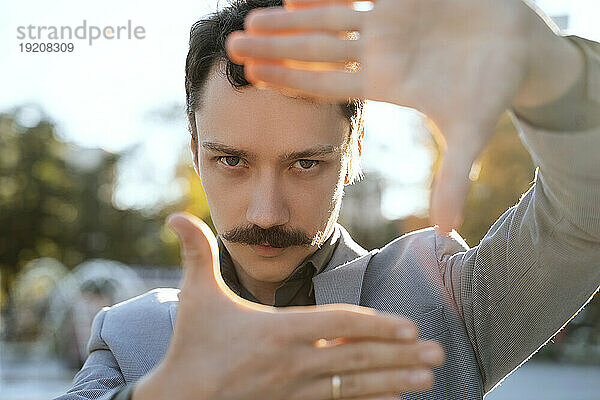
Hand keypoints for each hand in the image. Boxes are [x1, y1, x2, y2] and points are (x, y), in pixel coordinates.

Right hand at [133, 212, 444, 399]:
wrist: (178, 399)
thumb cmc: (191, 346)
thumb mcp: (195, 296)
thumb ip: (195, 253)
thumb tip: (173, 216)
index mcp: (278, 331)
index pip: (338, 326)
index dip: (377, 325)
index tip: (410, 327)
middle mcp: (293, 363)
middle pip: (358, 358)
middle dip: (401, 355)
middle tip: (439, 353)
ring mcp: (295, 392)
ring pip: (355, 385)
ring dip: (395, 379)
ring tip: (427, 378)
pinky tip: (394, 399)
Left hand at [225, 0, 564, 230]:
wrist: (519, 48)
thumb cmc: (493, 89)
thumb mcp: (471, 133)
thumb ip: (454, 179)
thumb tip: (447, 233)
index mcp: (383, 84)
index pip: (326, 84)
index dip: (289, 81)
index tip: (252, 79)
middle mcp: (378, 53)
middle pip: (315, 52)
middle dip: (275, 48)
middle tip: (231, 46)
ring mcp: (387, 23)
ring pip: (328, 18)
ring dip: (291, 18)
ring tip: (253, 19)